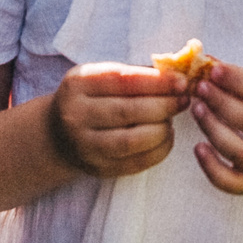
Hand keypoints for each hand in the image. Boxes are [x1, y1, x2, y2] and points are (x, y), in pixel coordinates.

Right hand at [48, 63, 187, 178]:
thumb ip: (133, 75)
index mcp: (78, 84)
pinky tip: (166, 137)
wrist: (58, 135)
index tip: (182, 82)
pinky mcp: (98, 168)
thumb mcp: (100, 77)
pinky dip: (159, 150)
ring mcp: (85, 146)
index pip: (123, 81)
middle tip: (184, 101)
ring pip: (132, 140)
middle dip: (164, 105)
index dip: (157, 82)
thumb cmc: (89, 98)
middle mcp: (76, 115)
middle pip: (128, 111)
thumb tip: (178, 74)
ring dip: (162, 130)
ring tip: (171, 120)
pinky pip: (136, 162)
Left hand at [190, 62, 242, 195]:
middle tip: (202, 88)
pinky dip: (212, 168)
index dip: (241, 80)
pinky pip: (233, 184)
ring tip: (198, 108)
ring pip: (241, 154)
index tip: (215, 70)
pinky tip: (199, 147)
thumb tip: (206, 61)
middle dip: (223, 103)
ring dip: (213, 130)